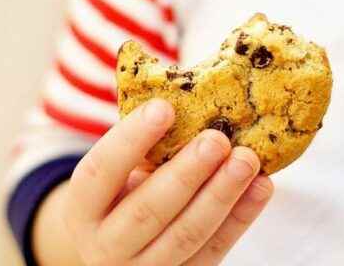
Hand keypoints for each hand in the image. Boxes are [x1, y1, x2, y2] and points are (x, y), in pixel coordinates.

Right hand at [63, 99, 273, 264]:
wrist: (114, 250)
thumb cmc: (120, 193)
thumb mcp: (116, 170)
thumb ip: (141, 144)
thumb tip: (188, 94)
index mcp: (82, 208)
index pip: (100, 172)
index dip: (130, 140)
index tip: (165, 107)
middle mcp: (105, 247)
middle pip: (147, 211)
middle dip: (186, 174)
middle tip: (217, 139)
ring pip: (185, 236)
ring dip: (221, 195)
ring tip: (247, 160)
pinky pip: (213, 251)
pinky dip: (240, 218)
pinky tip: (261, 186)